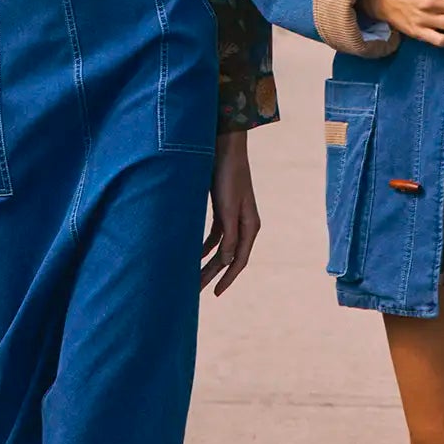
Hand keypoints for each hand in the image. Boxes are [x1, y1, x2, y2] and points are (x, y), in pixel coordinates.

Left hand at [200, 129, 258, 296]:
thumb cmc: (229, 176)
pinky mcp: (223, 210)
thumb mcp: (228, 208)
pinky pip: (216, 235)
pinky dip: (205, 245)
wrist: (225, 148)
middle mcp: (244, 225)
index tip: (215, 294)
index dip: (227, 278)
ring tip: (193, 276)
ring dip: (207, 261)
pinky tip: (194, 253)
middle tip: (194, 291)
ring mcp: (234, 217)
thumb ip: (229, 235)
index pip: (239, 260)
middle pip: (228, 257)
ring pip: (221, 248)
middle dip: (213, 274)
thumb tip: (228, 261)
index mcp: (250, 226)